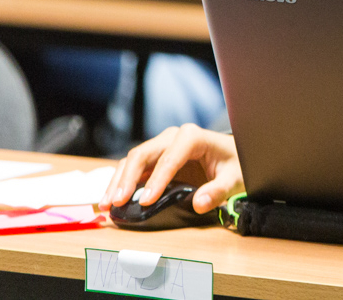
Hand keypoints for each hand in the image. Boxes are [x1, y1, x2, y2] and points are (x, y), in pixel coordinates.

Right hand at [98, 124, 242, 215]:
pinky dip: (121, 183)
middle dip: (127, 179)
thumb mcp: (234, 178)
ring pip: (132, 161)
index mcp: (192, 137)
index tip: (147, 201)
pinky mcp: (155, 158)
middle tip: (117, 203)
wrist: (234, 156)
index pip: (169, 159)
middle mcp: (173, 137)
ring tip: (107, 204)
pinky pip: (134, 169)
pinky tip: (112, 199)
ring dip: (118, 182)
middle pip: (142, 155)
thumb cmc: (235, 164)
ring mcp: (161, 147)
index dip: (156, 180)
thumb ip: (219, 191)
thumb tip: (200, 203)